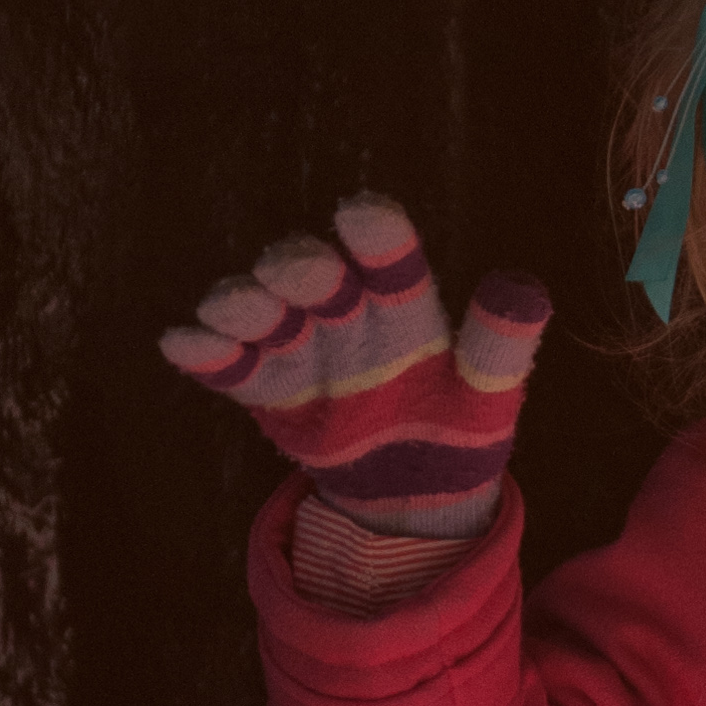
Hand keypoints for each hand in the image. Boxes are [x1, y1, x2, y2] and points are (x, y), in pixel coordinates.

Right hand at [159, 194, 549, 539]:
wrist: (414, 493)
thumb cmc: (459, 426)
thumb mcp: (488, 393)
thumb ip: (500, 346)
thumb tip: (524, 291)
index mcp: (406, 309)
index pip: (392, 264)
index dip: (377, 239)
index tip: (360, 213)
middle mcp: (348, 315)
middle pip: (316, 281)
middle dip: (301, 270)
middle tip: (291, 269)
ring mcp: (303, 350)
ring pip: (266, 316)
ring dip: (244, 305)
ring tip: (228, 306)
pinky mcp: (267, 388)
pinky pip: (233, 367)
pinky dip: (208, 355)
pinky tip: (181, 341)